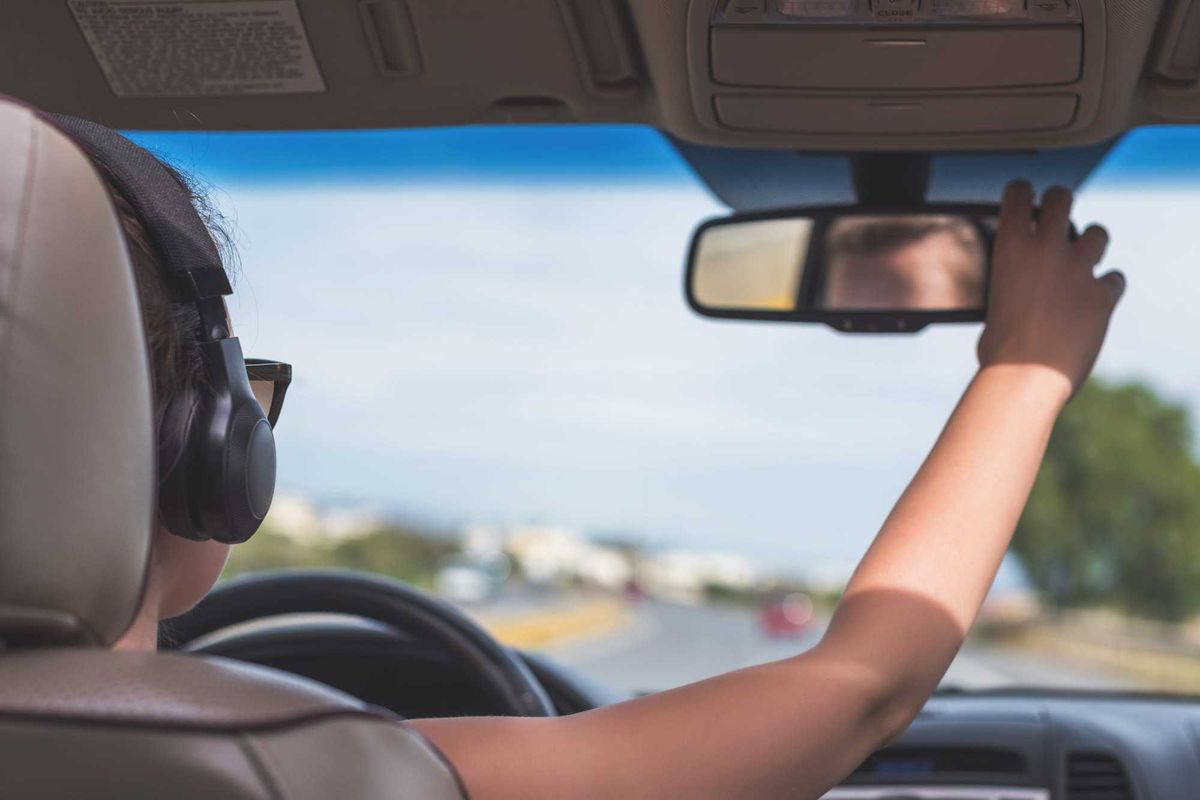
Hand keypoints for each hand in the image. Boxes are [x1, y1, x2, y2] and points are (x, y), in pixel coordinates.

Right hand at [977, 181, 1124, 395]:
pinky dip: (1107, 287)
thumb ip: (1009, 284)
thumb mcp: (991, 304)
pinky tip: (1094, 300)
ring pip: (1098, 232)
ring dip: (1090, 244)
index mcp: (1011, 246)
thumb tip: (1018, 293)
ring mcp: (1079, 269)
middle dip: (1060, 204)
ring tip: (1081, 262)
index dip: (1022, 194)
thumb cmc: (997, 349)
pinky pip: (1115, 279)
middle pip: (1063, 197)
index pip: (1019, 192)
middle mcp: (1047, 248)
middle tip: (1056, 220)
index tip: (1023, 202)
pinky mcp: (1103, 295)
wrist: (1025, 375)